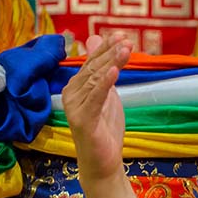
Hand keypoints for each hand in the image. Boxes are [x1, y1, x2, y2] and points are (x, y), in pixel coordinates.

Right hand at [61, 33, 131, 185]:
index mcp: (76, 86)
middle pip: (93, 68)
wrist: (103, 163)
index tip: (121, 34)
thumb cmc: (105, 129)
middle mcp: (71, 93)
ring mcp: (75, 107)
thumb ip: (103, 70)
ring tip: (126, 49)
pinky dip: (105, 83)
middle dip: (111, 52)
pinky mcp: (82, 120)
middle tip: (127, 39)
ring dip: (111, 63)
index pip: (92, 62)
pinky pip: (95, 98)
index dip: (106, 47)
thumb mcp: (108, 94)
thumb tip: (95, 40)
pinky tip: (114, 71)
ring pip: (95, 80)